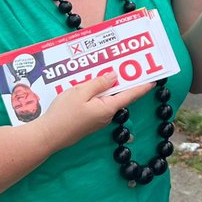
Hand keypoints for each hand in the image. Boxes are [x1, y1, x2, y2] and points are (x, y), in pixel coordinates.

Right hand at [35, 73, 153, 150]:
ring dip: (107, 87)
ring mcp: (97, 120)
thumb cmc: (63, 114)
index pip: (130, 94)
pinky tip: (89, 85)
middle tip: (126, 65)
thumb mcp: (80, 92)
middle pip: (118, 95)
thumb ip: (98, 83)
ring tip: (106, 70)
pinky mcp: (88, 121)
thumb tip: (114, 76)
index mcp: (108, 108)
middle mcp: (106, 115)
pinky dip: (97, 94)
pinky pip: (97, 104)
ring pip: (106, 99)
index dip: (143, 86)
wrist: (47, 136)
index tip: (155, 79)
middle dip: (122, 81)